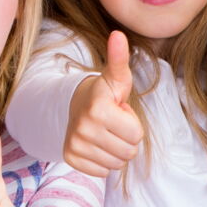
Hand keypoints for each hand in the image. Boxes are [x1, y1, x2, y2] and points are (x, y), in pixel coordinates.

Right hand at [63, 30, 142, 177]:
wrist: (75, 105)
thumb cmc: (105, 93)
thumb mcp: (116, 78)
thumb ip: (119, 58)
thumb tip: (118, 35)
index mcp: (98, 109)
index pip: (136, 135)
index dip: (132, 123)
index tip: (119, 112)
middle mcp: (83, 128)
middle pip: (128, 153)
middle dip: (126, 139)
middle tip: (113, 124)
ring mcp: (75, 144)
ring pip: (116, 164)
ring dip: (115, 151)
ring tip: (106, 133)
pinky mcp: (70, 157)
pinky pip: (101, 172)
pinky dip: (102, 161)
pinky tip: (96, 144)